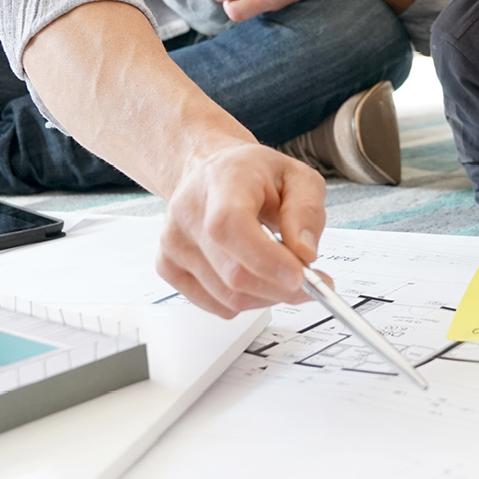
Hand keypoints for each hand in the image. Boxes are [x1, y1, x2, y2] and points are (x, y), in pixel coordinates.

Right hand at [156, 142, 327, 315]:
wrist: (211, 173)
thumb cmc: (253, 175)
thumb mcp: (297, 178)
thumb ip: (306, 211)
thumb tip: (304, 254)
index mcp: (222, 180)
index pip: (230, 225)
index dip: (265, 259)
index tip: (300, 275)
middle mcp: (188, 210)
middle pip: (233, 272)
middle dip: (281, 288)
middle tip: (311, 282)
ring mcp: (173, 242)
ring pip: (228, 297)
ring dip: (267, 296)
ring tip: (281, 271)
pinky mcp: (167, 267)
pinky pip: (217, 306)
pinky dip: (246, 301)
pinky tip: (254, 275)